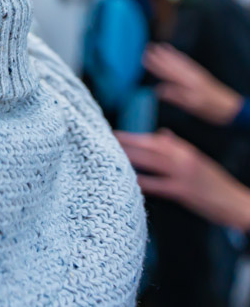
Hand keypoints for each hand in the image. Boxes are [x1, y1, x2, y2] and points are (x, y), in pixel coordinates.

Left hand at [117, 130, 249, 229]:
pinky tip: (126, 181)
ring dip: (127, 158)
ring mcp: (182, 173)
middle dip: (123, 144)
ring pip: (149, 162)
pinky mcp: (183, 191)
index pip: (152, 139)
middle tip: (100, 140)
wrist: (236, 202)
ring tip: (106, 155)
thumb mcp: (196, 159)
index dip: (131, 136)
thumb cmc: (214, 182)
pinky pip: (157, 185)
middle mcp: (181, 157)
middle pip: (147, 147)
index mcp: (183, 149)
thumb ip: (177, 146)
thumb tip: (162, 133)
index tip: (111, 132)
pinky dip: (141, 182)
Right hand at [144, 43, 242, 125]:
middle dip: (159, 56)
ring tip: (159, 45)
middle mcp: (190, 75)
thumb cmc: (211, 109)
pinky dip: (180, 56)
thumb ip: (176, 96)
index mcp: (187, 83)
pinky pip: (188, 62)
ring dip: (169, 53)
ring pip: (179, 61)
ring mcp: (196, 73)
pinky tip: (176, 53)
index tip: (144, 58)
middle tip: (148, 47)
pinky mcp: (201, 74)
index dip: (155, 65)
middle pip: (172, 64)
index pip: (167, 72)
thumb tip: (158, 90)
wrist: (231, 108)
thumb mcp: (192, 106)